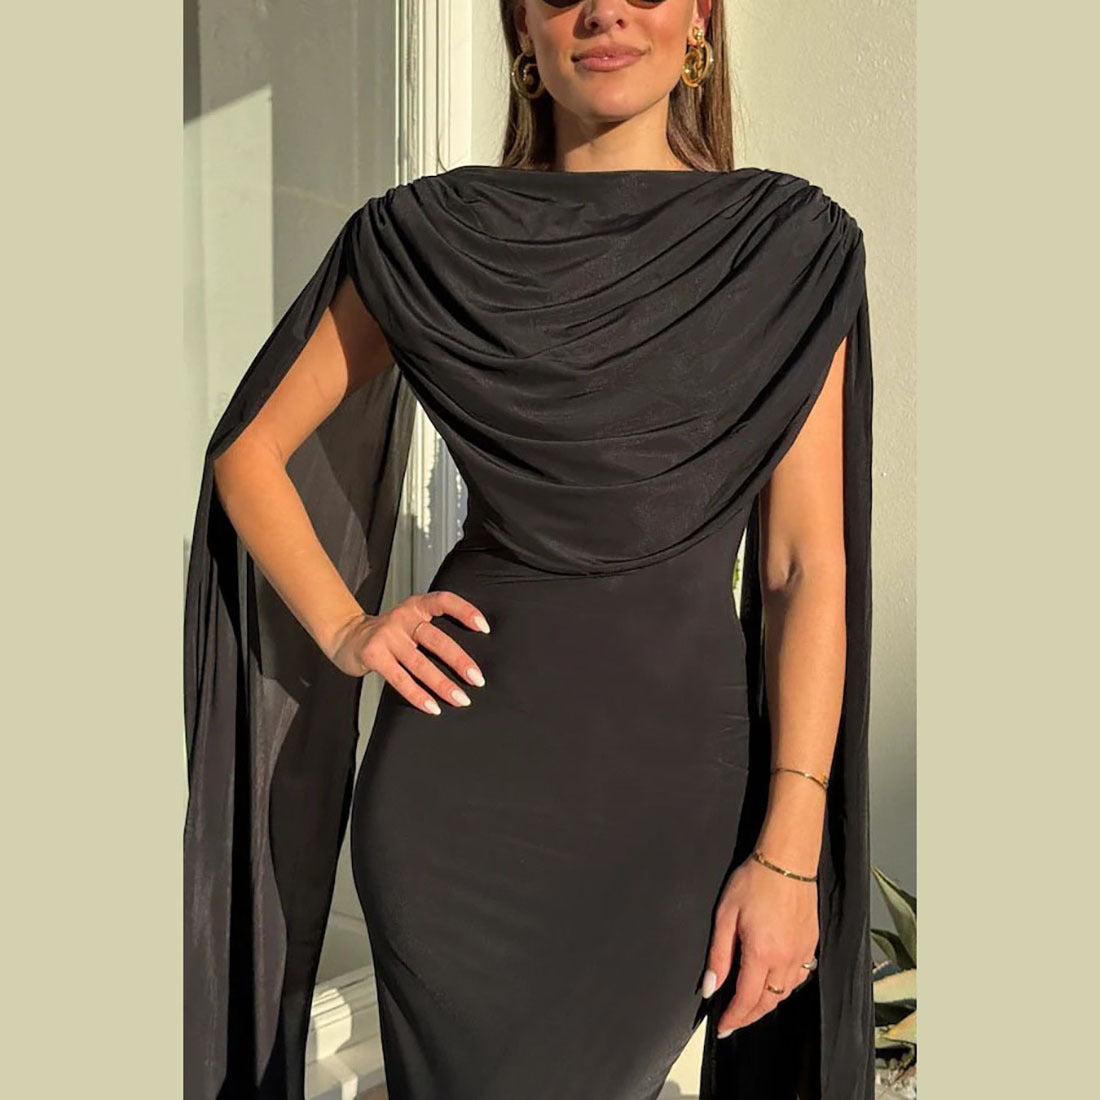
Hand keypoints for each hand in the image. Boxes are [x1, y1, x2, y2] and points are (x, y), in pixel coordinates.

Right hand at [327, 591, 489, 714]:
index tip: (484, 627)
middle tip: (477, 679)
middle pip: (436, 639)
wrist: (347, 637)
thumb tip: (468, 659)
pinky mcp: (374, 655)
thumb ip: (433, 631)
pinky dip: (418, 695)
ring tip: (460, 698)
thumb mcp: (410, 622)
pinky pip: (400, 679)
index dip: (465, 611)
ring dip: (442, 684)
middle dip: (459, 661)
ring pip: (420, 663)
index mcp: (416, 607)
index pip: (443, 601)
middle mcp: (402, 618)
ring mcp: (386, 636)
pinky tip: (432, 706)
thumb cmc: (388, 634)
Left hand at [700, 853, 818, 1035]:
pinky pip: (799, 977)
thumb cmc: (754, 881)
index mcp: (761, 953)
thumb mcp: (725, 915)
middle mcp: (785, 959)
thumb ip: (718, 955)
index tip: (723, 1026)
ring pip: (785, 993)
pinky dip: (785, 987)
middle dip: (749, 1017)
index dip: (734, 1018)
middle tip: (734, 1021)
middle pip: (768, 1002)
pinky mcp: (811, 945)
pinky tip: (774, 982)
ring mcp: (802, 953)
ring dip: (767, 1003)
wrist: (787, 861)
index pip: (747, 1000)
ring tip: (750, 1005)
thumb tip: (710, 987)